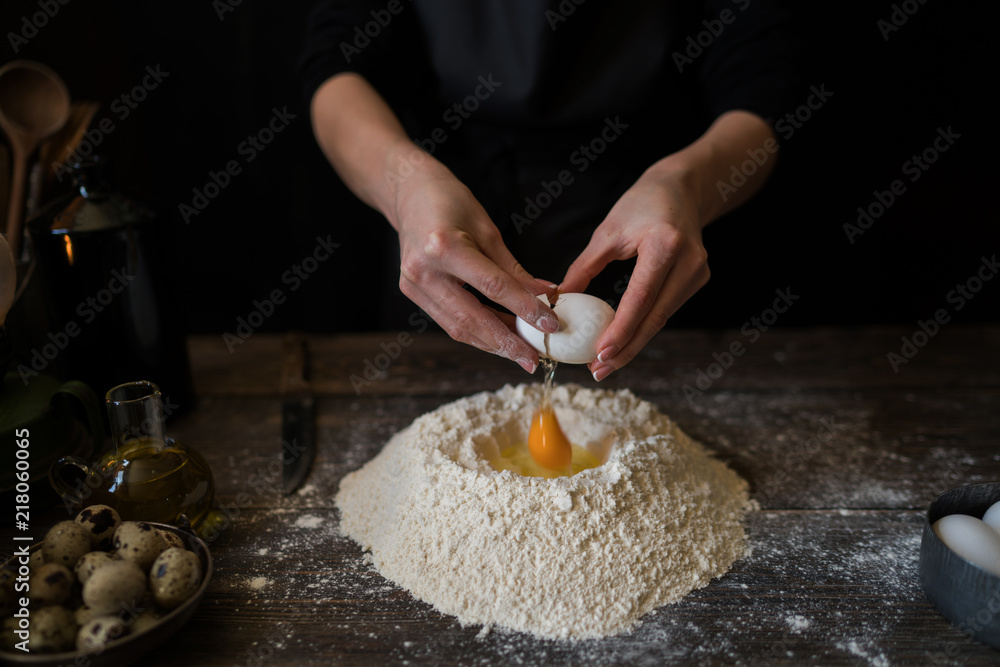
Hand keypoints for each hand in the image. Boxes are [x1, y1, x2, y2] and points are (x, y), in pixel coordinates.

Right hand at [391, 159, 558, 372]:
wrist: (408, 192)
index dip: (525, 309)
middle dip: (506, 342)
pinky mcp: (411, 293)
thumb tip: (545, 294)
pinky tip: (498, 337)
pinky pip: (448, 321)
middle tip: (533, 359)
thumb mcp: (487, 229)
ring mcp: (412, 285)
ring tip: (520, 352)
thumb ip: (513, 268)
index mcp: (443, 247)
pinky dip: (475, 332)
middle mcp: (423, 272)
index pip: (493, 287)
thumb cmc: (451, 202)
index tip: (550, 325)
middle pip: (471, 318)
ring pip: (457, 327)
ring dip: (491, 343)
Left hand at [559, 164, 709, 380]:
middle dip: (626, 348)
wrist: (682, 189)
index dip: (621, 329)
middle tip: (599, 370)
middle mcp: (688, 262)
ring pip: (661, 319)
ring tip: (605, 362)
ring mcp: (698, 273)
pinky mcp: (698, 280)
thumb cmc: (640, 204)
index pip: (641, 297)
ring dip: (634, 343)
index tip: (601, 353)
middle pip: (655, 317)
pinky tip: (624, 341)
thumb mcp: (607, 232)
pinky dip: (644, 327)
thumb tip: (558, 300)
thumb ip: (584, 268)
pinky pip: (666, 310)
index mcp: (665, 245)